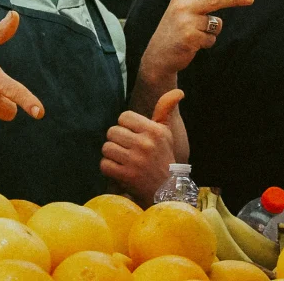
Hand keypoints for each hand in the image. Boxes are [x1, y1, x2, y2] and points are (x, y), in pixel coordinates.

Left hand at [100, 89, 183, 206]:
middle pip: (112, 131)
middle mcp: (145, 144)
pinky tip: (120, 170)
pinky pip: (104, 164)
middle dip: (117, 140)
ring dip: (112, 155)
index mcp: (154, 131)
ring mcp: (135, 160)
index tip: (133, 135)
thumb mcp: (166, 133)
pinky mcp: (126, 176)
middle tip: (127, 149)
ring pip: (106, 147)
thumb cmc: (163, 157)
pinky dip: (109, 168)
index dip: (125, 125)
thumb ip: (166, 110)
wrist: (167, 192)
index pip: (124, 117)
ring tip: (123, 159)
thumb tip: (178, 92)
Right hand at [140, 0, 252, 78]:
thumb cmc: (173, 32)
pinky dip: (206, 43)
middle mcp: (183, 7)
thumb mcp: (179, 12)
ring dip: (211, 32)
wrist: (157, 56)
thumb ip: (197, 3)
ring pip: (216, 24)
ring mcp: (186, 22)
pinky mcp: (190, 37)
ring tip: (195, 36)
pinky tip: (193, 45)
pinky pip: (211, 39)